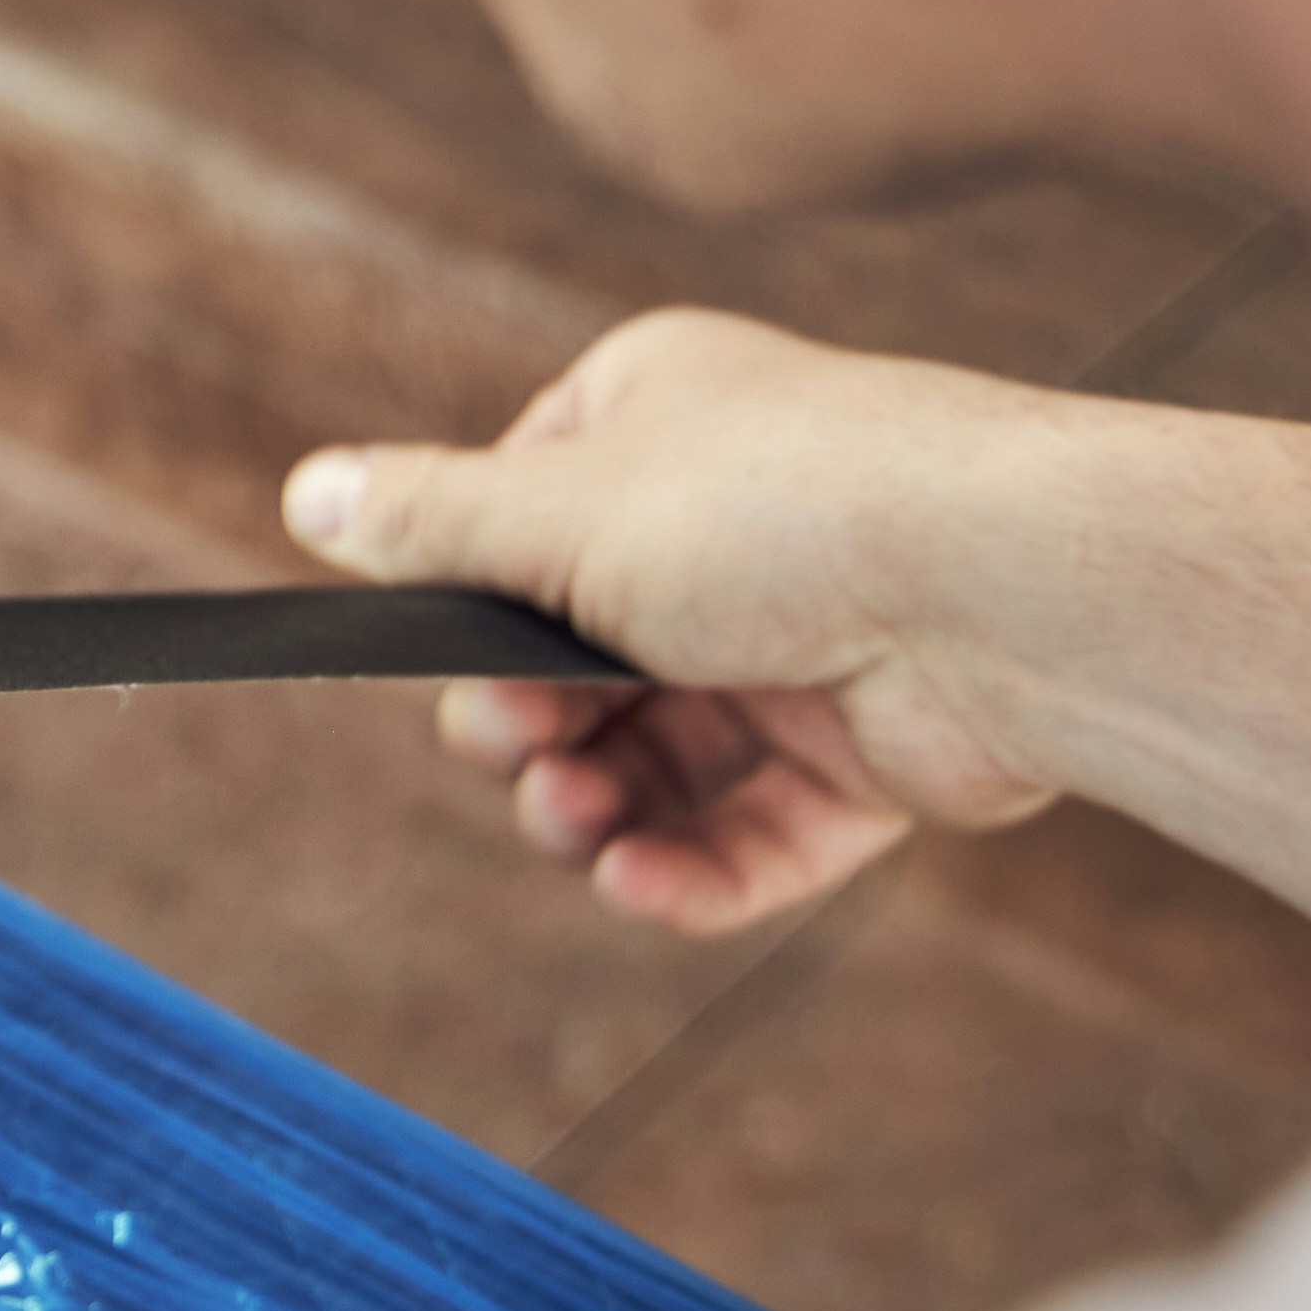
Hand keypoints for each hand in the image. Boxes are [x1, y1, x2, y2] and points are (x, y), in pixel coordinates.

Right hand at [283, 311, 1081, 935]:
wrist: (1002, 590)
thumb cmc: (778, 510)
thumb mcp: (558, 509)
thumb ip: (428, 524)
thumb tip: (307, 493)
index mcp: (653, 424)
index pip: (513, 519)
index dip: (469, 602)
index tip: (450, 648)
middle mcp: (725, 528)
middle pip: (569, 660)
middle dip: (524, 726)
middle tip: (525, 751)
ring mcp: (796, 646)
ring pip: (650, 760)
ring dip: (591, 808)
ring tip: (580, 830)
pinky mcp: (861, 757)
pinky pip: (748, 832)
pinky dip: (687, 869)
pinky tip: (640, 885)